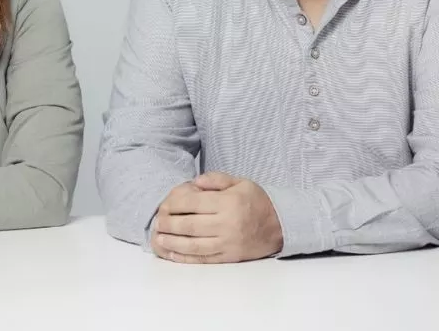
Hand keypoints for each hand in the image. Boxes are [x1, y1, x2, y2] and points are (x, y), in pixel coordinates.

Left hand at [151, 172, 281, 263]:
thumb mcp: (240, 182)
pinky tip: (173, 253)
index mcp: (229, 202)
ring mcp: (228, 242)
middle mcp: (227, 224)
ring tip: (159, 238)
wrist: (281, 225)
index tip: (164, 205)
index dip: (174, 204)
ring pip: (193, 245)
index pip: (193, 203)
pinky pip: (204, 259)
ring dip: (172, 242)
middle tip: (157, 222)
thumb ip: (216, 180)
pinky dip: (186, 257)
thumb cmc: (257, 201)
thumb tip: (194, 184)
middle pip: (189, 225)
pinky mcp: (230, 257)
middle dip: (169, 224)